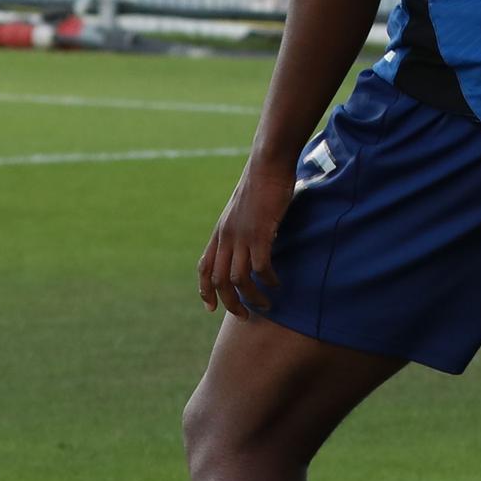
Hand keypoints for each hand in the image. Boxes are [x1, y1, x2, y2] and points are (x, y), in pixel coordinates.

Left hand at [197, 155, 299, 316]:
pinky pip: (259, 267)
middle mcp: (226, 236)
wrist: (267, 164)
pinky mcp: (260, 233)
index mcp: (220, 231)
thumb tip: (253, 240)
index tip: (210, 308)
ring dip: (251, 297)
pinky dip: (267, 281)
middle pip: (219, 280)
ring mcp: (241, 235)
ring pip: (238, 279)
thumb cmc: (261, 182)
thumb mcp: (243, 208)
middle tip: (245, 316)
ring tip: (266, 304)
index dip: (205, 290)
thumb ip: (242, 226)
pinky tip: (276, 284)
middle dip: (230, 303)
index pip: (204, 267)